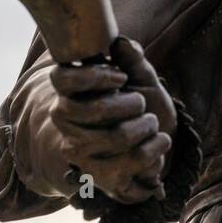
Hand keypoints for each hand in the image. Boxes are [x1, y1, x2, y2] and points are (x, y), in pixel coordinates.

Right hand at [49, 36, 177, 204]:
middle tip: (142, 106)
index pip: (63, 79)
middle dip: (135, 105)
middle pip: (100, 110)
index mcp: (69, 97)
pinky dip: (156, 150)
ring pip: (120, 137)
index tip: (121, 77)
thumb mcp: (141, 79)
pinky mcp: (103, 180)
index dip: (96, 76)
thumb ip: (132, 60)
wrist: (153, 143)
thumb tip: (121, 42)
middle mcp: (68, 129)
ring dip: (149, 128)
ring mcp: (83, 157)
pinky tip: (157, 145)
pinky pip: (134, 162)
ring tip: (153, 125)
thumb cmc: (141, 105)